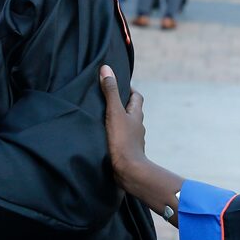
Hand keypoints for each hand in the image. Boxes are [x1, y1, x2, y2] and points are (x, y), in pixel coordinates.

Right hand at [98, 65, 183, 221]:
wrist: (129, 171)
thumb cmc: (122, 141)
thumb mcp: (114, 112)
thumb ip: (110, 92)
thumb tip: (106, 69)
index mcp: (136, 114)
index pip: (136, 96)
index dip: (129, 89)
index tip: (117, 84)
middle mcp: (137, 126)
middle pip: (132, 110)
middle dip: (122, 104)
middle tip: (107, 99)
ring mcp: (133, 139)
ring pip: (127, 125)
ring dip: (118, 120)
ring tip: (102, 116)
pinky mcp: (127, 150)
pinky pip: (122, 138)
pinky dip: (115, 134)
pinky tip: (105, 136)